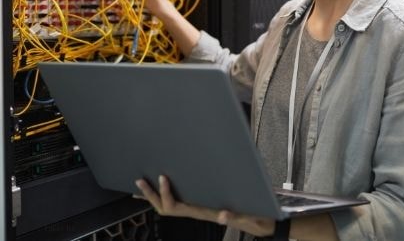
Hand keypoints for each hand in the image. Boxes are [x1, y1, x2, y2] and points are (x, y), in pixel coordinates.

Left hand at [135, 175, 276, 236]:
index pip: (177, 206)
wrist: (263, 225)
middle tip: (140, 180)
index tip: (163, 177)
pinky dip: (167, 195)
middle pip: (166, 208)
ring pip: (170, 207)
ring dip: (155, 196)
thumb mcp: (249, 217)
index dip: (166, 194)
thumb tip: (222, 216)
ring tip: (143, 185)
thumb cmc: (256, 219)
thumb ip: (236, 217)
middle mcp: (198, 212)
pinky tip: (164, 189)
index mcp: (204, 213)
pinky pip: (180, 203)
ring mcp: (199, 211)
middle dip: (151, 195)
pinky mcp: (203, 208)